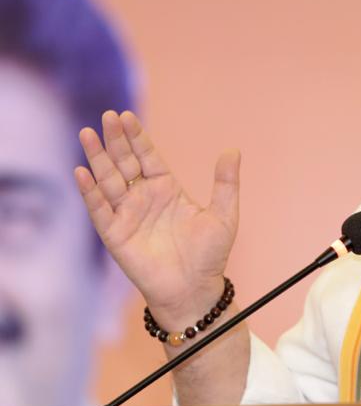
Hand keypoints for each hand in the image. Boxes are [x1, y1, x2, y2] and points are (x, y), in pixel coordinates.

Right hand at [75, 110, 239, 323]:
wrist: (194, 289)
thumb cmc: (210, 254)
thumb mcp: (224, 214)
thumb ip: (226, 182)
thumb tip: (233, 150)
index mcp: (167, 188)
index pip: (147, 156)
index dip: (137, 137)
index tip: (126, 115)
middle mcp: (143, 198)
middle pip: (125, 163)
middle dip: (115, 140)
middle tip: (107, 116)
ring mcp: (127, 215)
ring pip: (108, 180)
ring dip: (97, 158)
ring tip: (87, 134)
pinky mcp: (115, 234)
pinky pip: (99, 210)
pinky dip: (90, 191)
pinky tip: (82, 172)